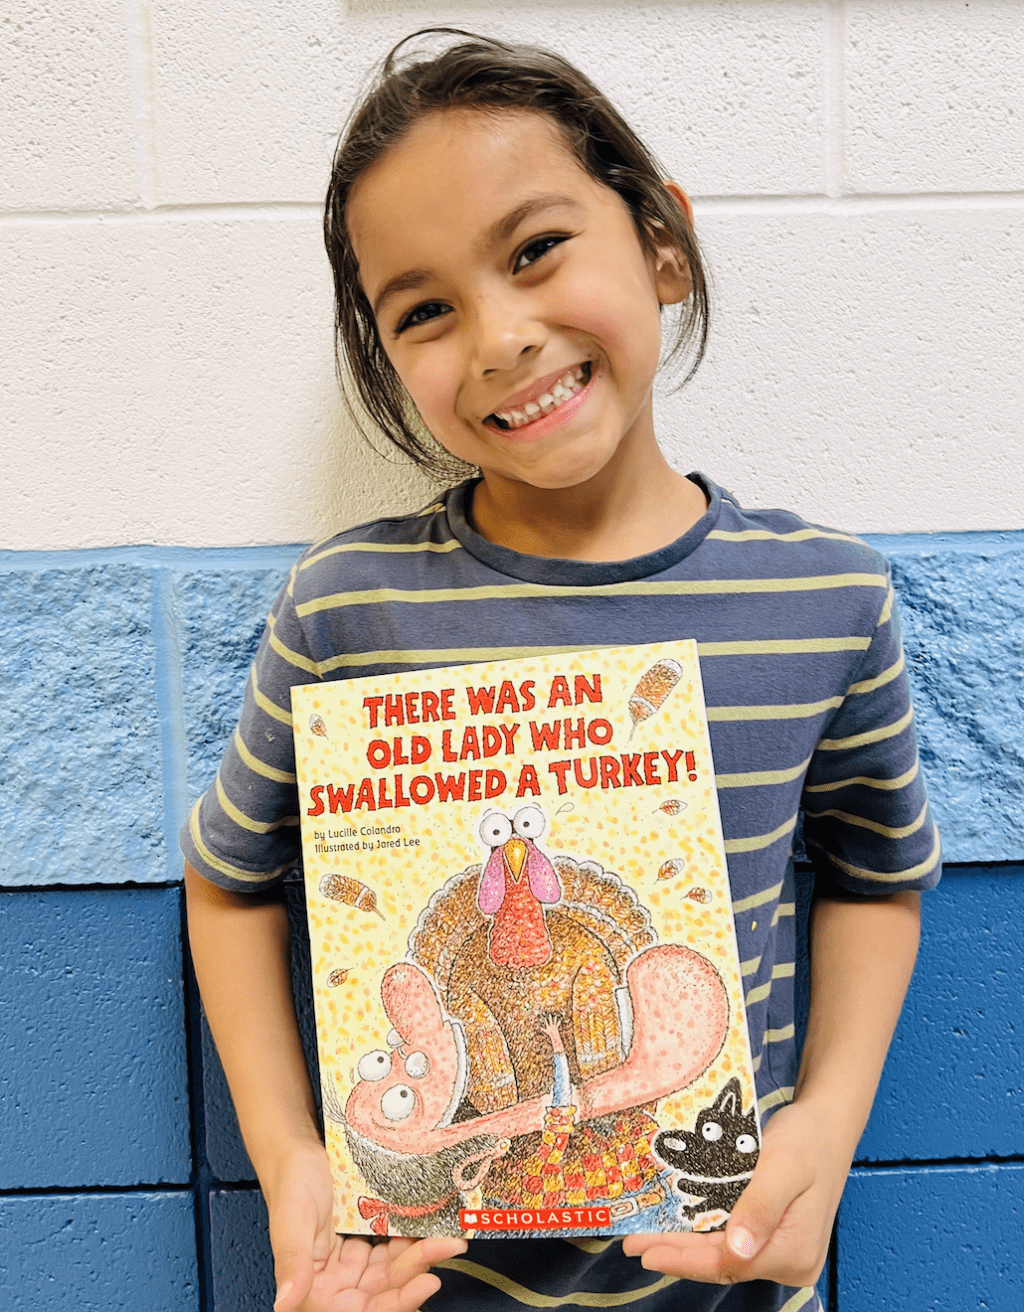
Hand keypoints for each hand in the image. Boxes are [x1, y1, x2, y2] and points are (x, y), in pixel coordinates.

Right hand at [267, 1140, 467, 1311]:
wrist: (300, 1152)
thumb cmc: (290, 1182)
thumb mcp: (290, 1220)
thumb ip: (291, 1262)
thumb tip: (285, 1303)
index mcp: (314, 1289)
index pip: (359, 1311)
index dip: (394, 1302)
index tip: (425, 1282)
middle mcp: (335, 1284)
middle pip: (383, 1292)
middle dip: (416, 1271)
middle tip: (446, 1246)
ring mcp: (353, 1266)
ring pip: (394, 1272)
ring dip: (420, 1256)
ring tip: (447, 1237)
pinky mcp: (366, 1246)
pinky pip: (394, 1251)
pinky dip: (412, 1242)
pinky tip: (430, 1228)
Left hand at [622, 1097, 847, 1286]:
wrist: (828, 1127)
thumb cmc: (808, 1140)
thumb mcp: (784, 1165)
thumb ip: (761, 1206)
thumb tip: (739, 1248)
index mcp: (795, 1250)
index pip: (731, 1262)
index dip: (687, 1259)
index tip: (650, 1253)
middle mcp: (790, 1261)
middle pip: (724, 1264)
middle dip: (678, 1255)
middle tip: (636, 1245)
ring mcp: (783, 1253)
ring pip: (725, 1256)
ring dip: (687, 1248)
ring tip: (647, 1240)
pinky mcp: (774, 1239)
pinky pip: (733, 1244)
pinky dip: (704, 1238)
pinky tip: (678, 1231)